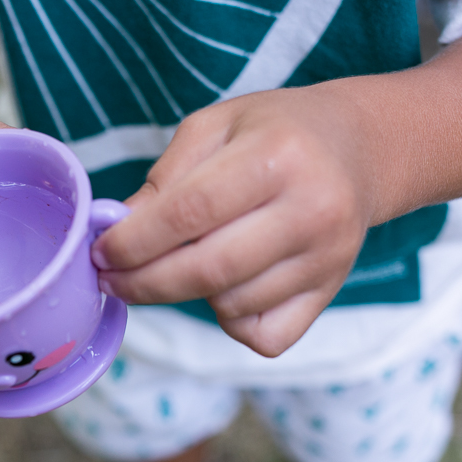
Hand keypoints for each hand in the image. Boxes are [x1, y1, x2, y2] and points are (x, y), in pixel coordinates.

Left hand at [91, 87, 374, 356]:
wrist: (360, 148)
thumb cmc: (276, 132)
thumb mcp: (216, 126)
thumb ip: (165, 178)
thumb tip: (118, 232)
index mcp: (277, 155)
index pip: (190, 212)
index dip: (134, 241)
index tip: (101, 253)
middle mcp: (311, 209)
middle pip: (208, 270)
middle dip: (144, 283)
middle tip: (112, 280)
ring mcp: (327, 257)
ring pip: (232, 306)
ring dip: (188, 295)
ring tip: (181, 263)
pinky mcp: (331, 291)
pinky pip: (264, 335)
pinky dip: (232, 321)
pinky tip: (227, 288)